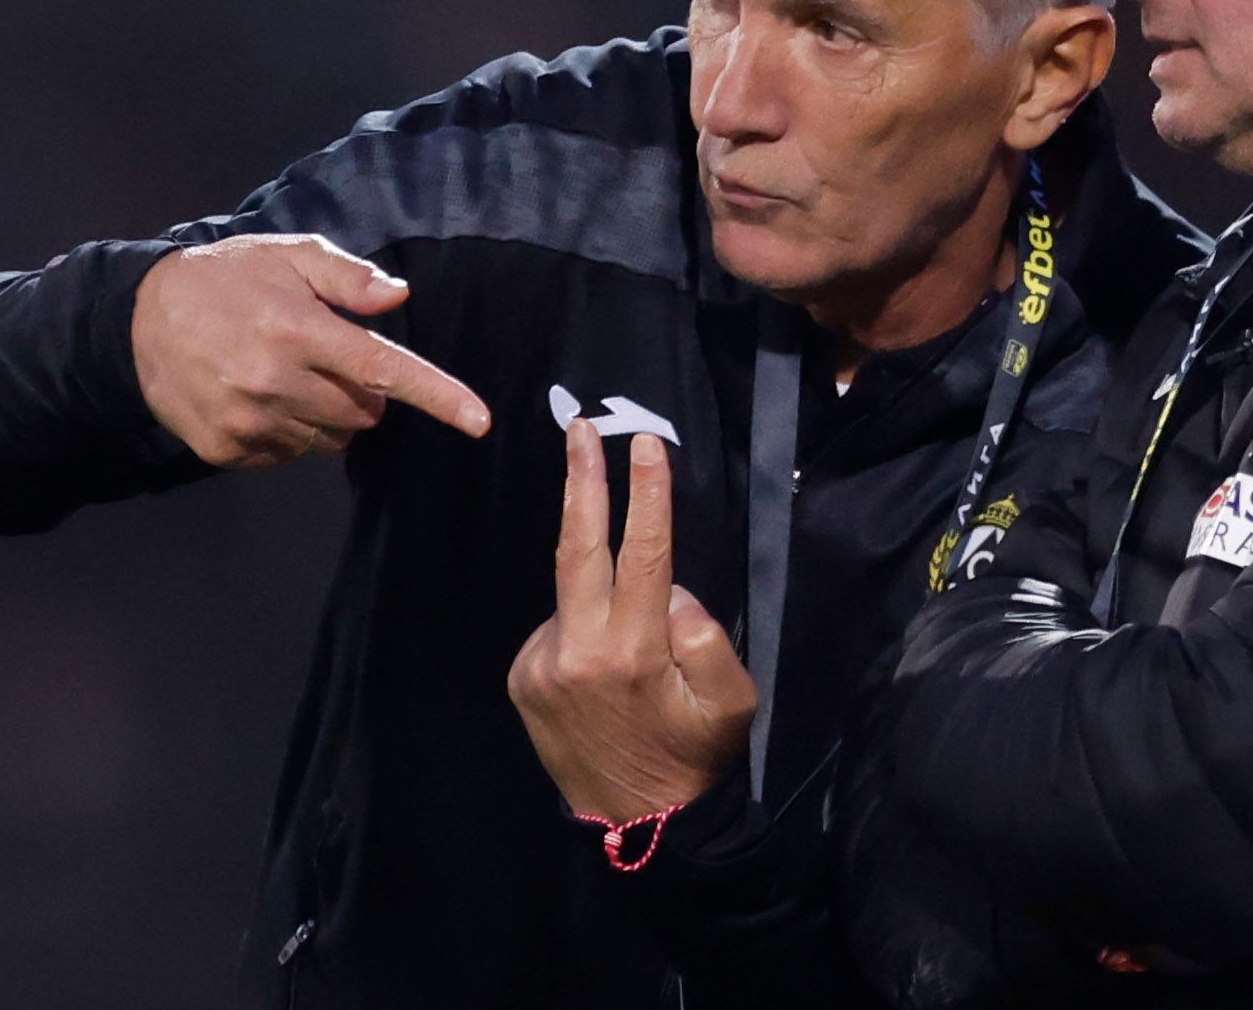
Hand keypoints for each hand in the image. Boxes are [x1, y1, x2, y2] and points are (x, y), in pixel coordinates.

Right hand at [131, 233, 491, 466]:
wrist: (136, 320)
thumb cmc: (226, 279)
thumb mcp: (286, 256)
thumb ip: (346, 276)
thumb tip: (398, 297)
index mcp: (299, 329)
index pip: (385, 370)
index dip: (439, 397)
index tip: (480, 421)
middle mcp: (276, 380)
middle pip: (364, 413)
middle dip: (363, 392)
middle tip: (326, 360)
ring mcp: (249, 420)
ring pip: (328, 439)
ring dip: (326, 414)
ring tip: (286, 375)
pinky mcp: (226, 449)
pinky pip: (287, 455)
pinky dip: (287, 433)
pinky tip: (258, 397)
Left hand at [508, 422, 758, 822]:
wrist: (637, 823)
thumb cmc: (694, 755)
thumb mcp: (731, 703)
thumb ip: (706, 637)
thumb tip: (670, 589)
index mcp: (633, 653)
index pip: (642, 555)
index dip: (645, 495)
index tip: (646, 445)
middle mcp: (576, 651)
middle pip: (576, 548)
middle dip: (581, 482)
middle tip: (581, 428)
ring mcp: (540, 664)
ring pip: (576, 596)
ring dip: (601, 594)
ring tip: (630, 654)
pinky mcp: (521, 677)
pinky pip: (559, 627)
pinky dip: (584, 627)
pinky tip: (603, 669)